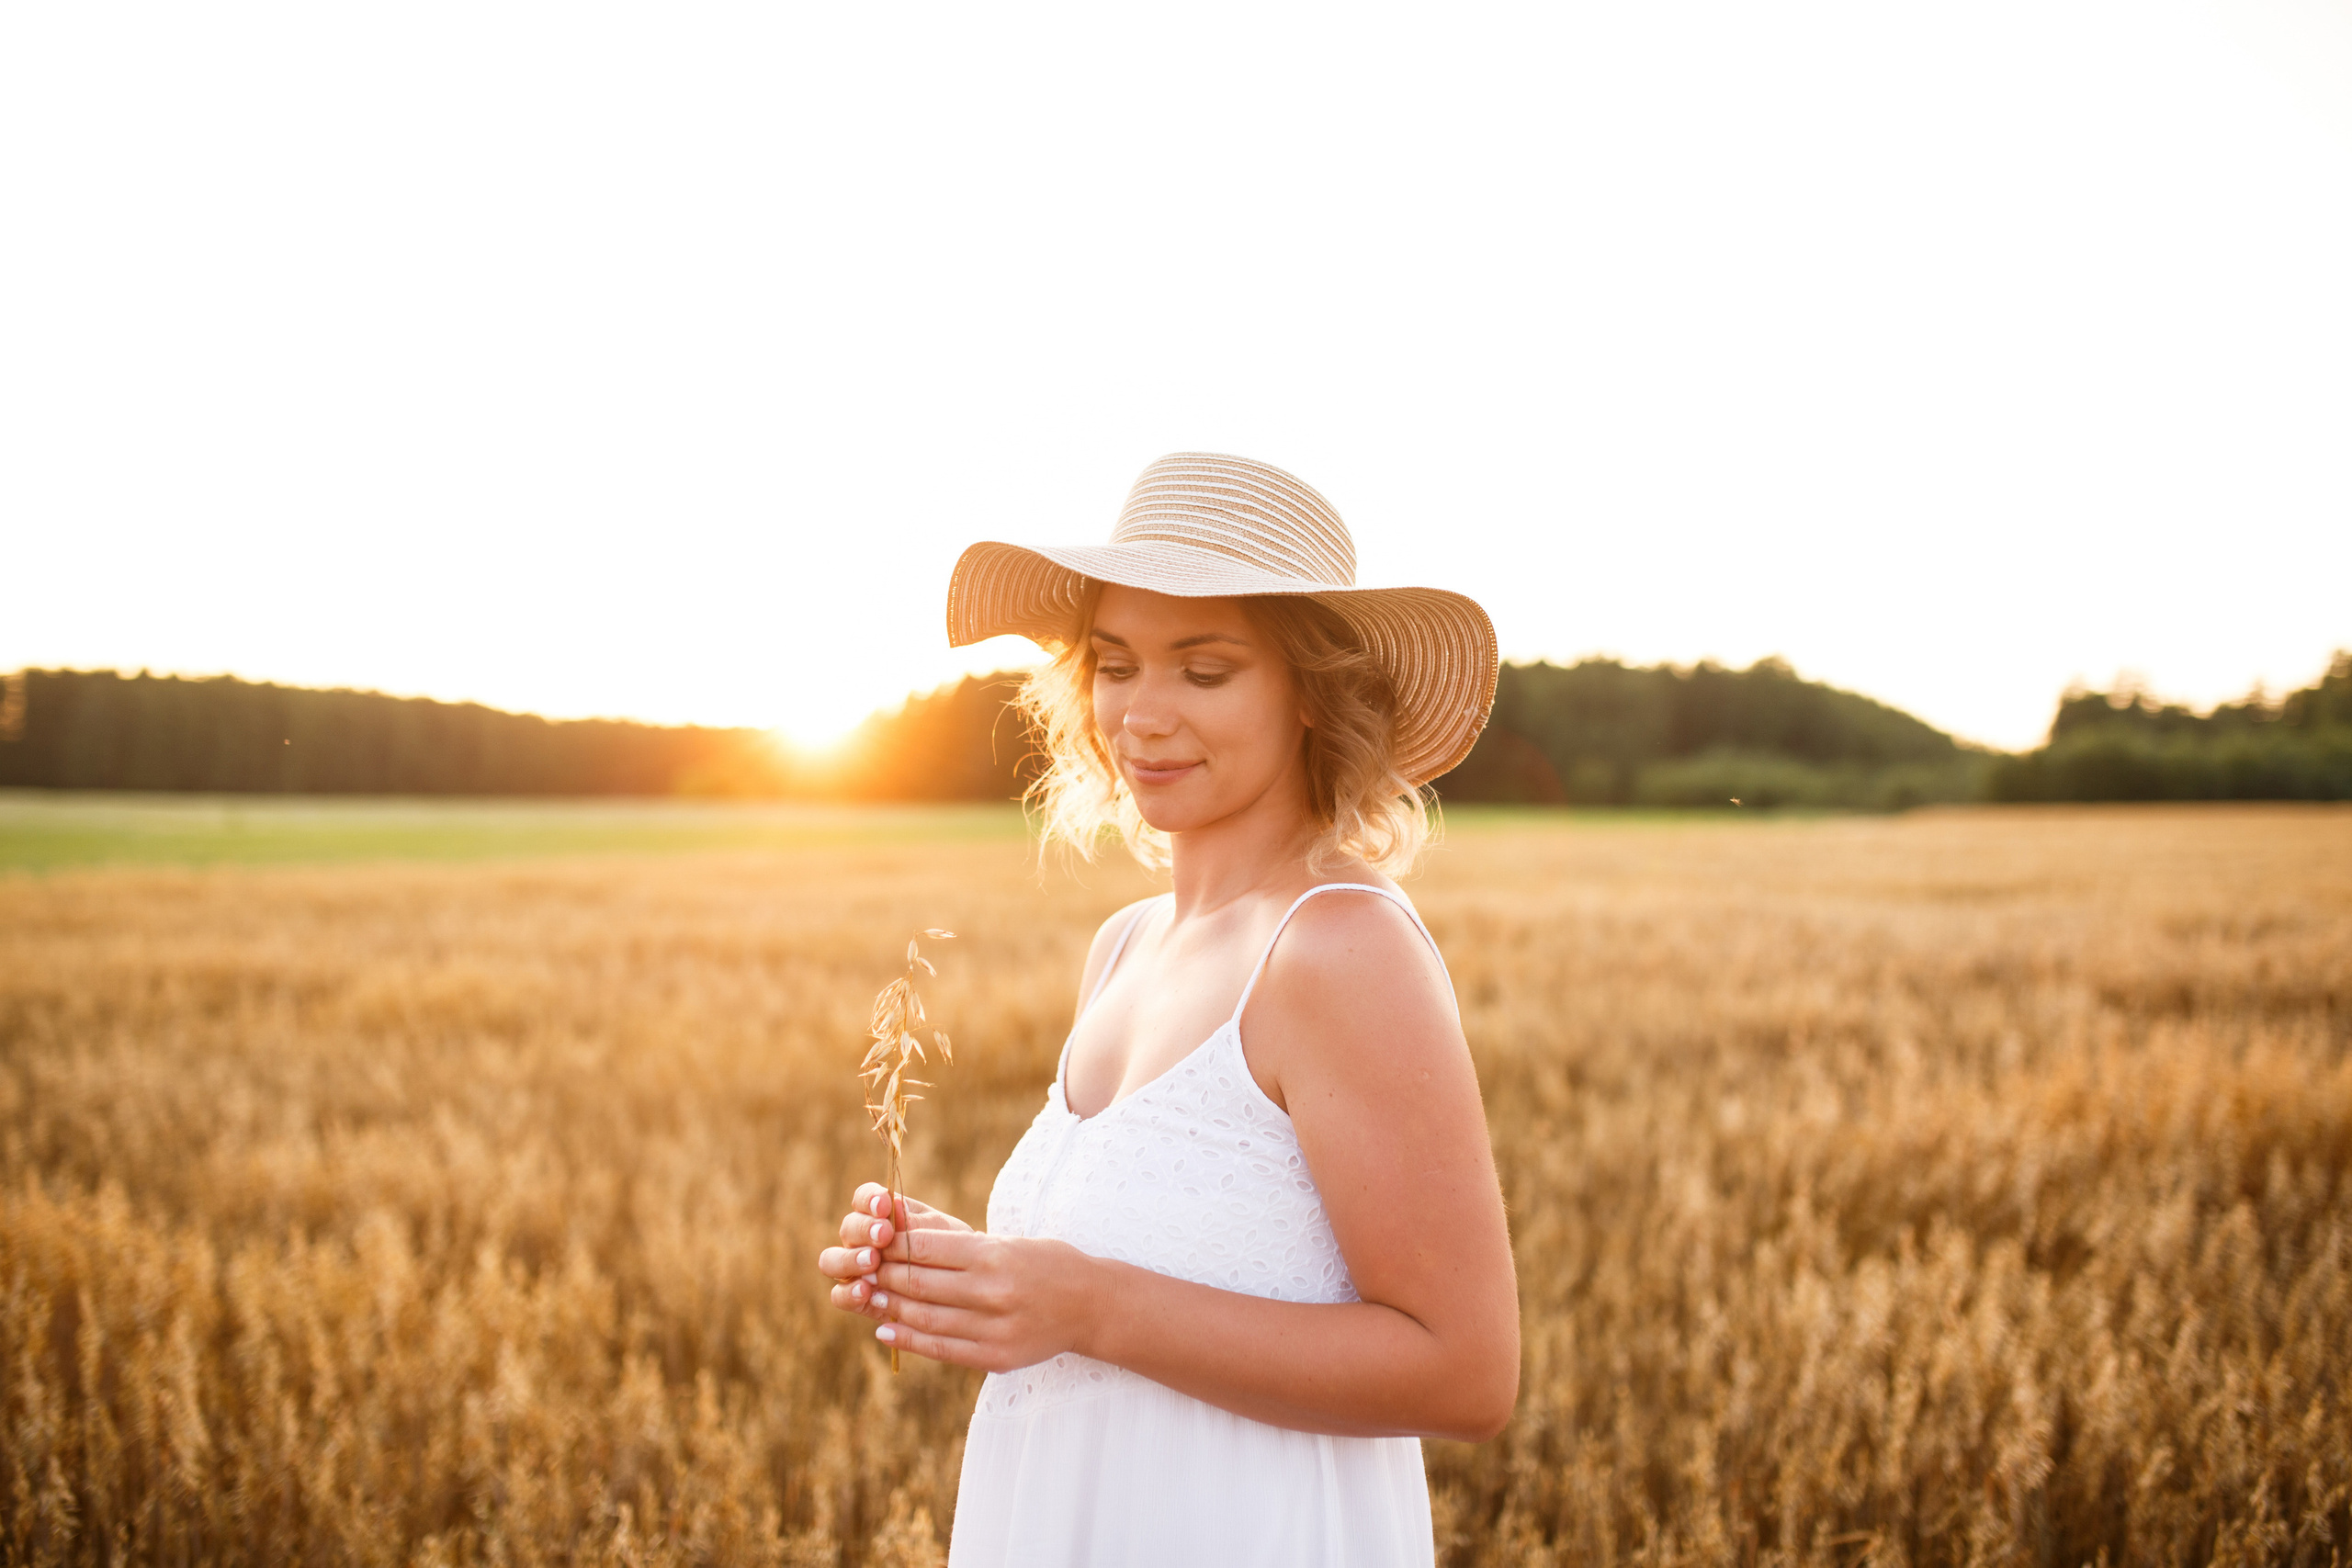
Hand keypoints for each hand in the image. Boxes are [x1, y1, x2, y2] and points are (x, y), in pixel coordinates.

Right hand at [817, 1183, 970, 1324]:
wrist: (960, 1287)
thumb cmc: (951, 1252)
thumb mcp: (943, 1234)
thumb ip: (918, 1223)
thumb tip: (895, 1206)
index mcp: (882, 1215)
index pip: (863, 1198)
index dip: (869, 1200)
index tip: (884, 1205)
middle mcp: (862, 1239)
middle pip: (847, 1228)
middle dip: (864, 1229)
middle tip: (883, 1235)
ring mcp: (855, 1269)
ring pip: (831, 1260)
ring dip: (849, 1259)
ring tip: (872, 1261)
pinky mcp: (857, 1299)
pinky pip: (839, 1295)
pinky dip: (849, 1292)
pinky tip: (866, 1291)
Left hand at [862, 1222, 1104, 1372]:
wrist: (1092, 1305)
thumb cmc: (1046, 1263)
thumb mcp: (1008, 1242)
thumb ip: (961, 1246)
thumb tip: (906, 1242)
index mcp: (994, 1254)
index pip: (925, 1248)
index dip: (891, 1245)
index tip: (871, 1242)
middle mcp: (991, 1290)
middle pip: (918, 1282)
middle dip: (883, 1275)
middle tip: (860, 1269)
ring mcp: (993, 1327)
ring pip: (924, 1317)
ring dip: (889, 1307)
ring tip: (867, 1298)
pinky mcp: (996, 1356)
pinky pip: (941, 1348)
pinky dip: (908, 1339)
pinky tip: (886, 1329)